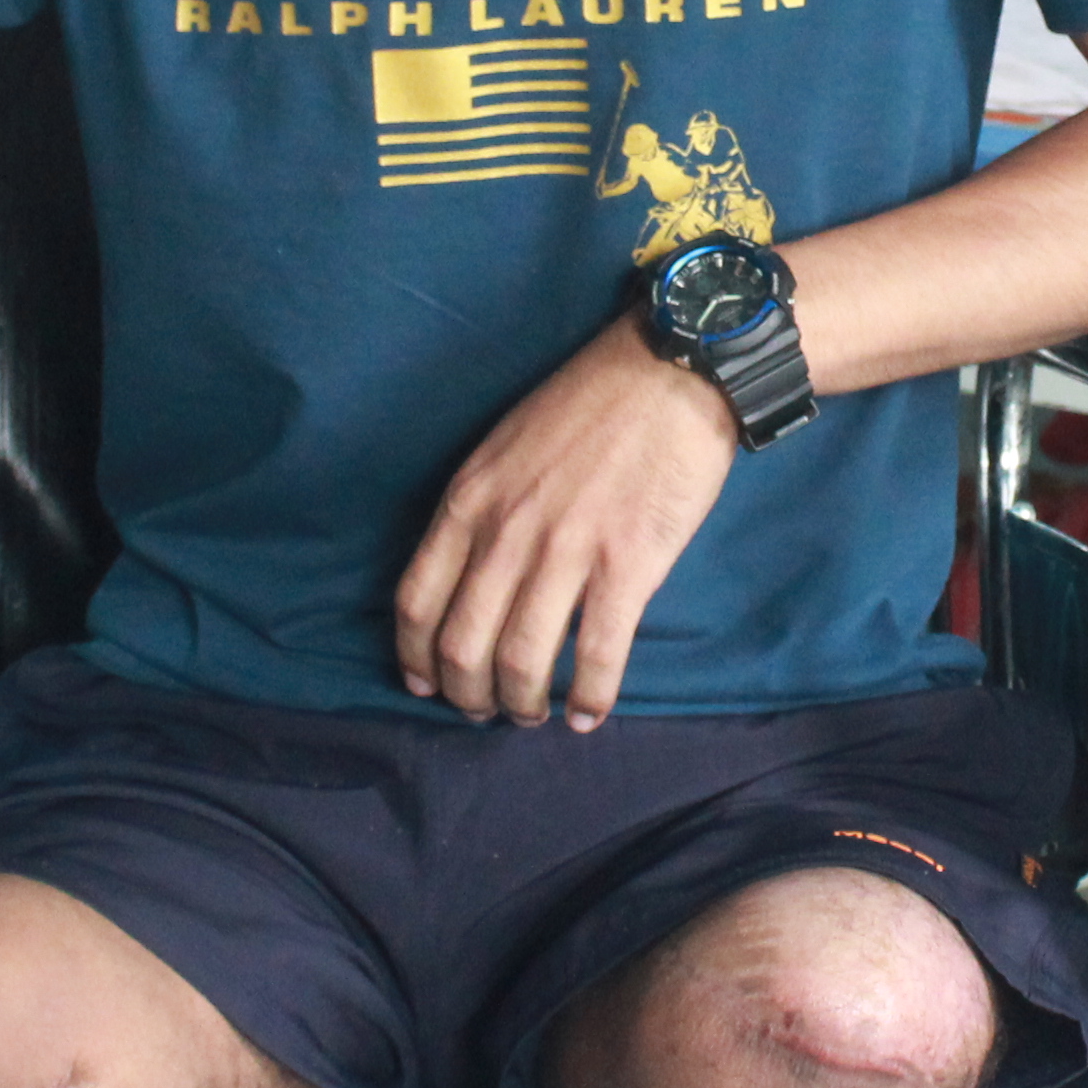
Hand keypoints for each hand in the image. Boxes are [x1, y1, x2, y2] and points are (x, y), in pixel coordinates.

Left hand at [394, 310, 739, 728]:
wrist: (671, 372)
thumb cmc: (590, 403)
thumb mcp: (505, 447)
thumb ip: (482, 508)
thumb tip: (474, 575)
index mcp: (469, 500)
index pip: (416, 602)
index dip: (416, 658)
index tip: (427, 685)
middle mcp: (506, 532)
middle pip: (463, 646)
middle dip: (469, 697)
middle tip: (488, 711)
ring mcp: (566, 551)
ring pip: (522, 662)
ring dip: (524, 706)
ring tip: (536, 715)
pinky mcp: (627, 565)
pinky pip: (596, 655)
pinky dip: (589, 698)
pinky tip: (590, 713)